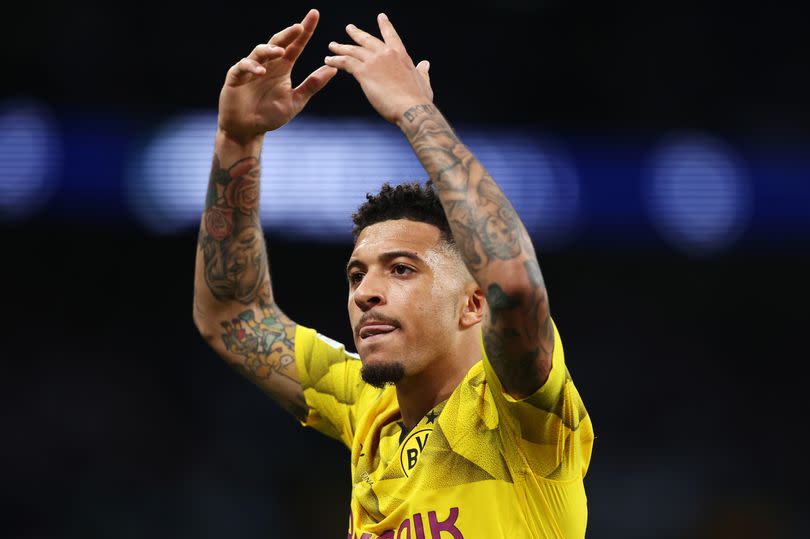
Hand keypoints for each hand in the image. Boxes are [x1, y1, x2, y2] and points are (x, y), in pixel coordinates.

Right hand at [218, 9, 337, 142]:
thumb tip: (333, 68)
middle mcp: (267, 64)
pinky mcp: (236, 77)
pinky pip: (243, 66)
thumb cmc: (270, 115)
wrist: (247, 129)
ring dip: (269, 50)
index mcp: (283, 67)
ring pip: (260, 51)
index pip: (295, 45)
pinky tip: (261, 71)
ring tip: (280, 52)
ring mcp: (250, 68)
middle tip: (299, 27)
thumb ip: (312, 85)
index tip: (315, 15)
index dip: (305, 31)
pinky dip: (251, 66)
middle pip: (278, 43)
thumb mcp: (295, 101)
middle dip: (288, 34)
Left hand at [325, 13, 432, 124]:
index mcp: (401, 56)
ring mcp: (374, 62)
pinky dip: (336, 60)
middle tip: (349, 28)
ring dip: (341, 47)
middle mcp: (387, 54)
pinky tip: (328, 60)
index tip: (381, 16)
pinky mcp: (364, 72)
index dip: (385, 26)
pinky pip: (346, 62)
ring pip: (353, 51)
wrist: (412, 108)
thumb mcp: (423, 82)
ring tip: (332, 45)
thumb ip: (422, 72)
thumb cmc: (419, 100)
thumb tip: (425, 64)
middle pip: (368, 40)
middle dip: (357, 34)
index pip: (391, 36)